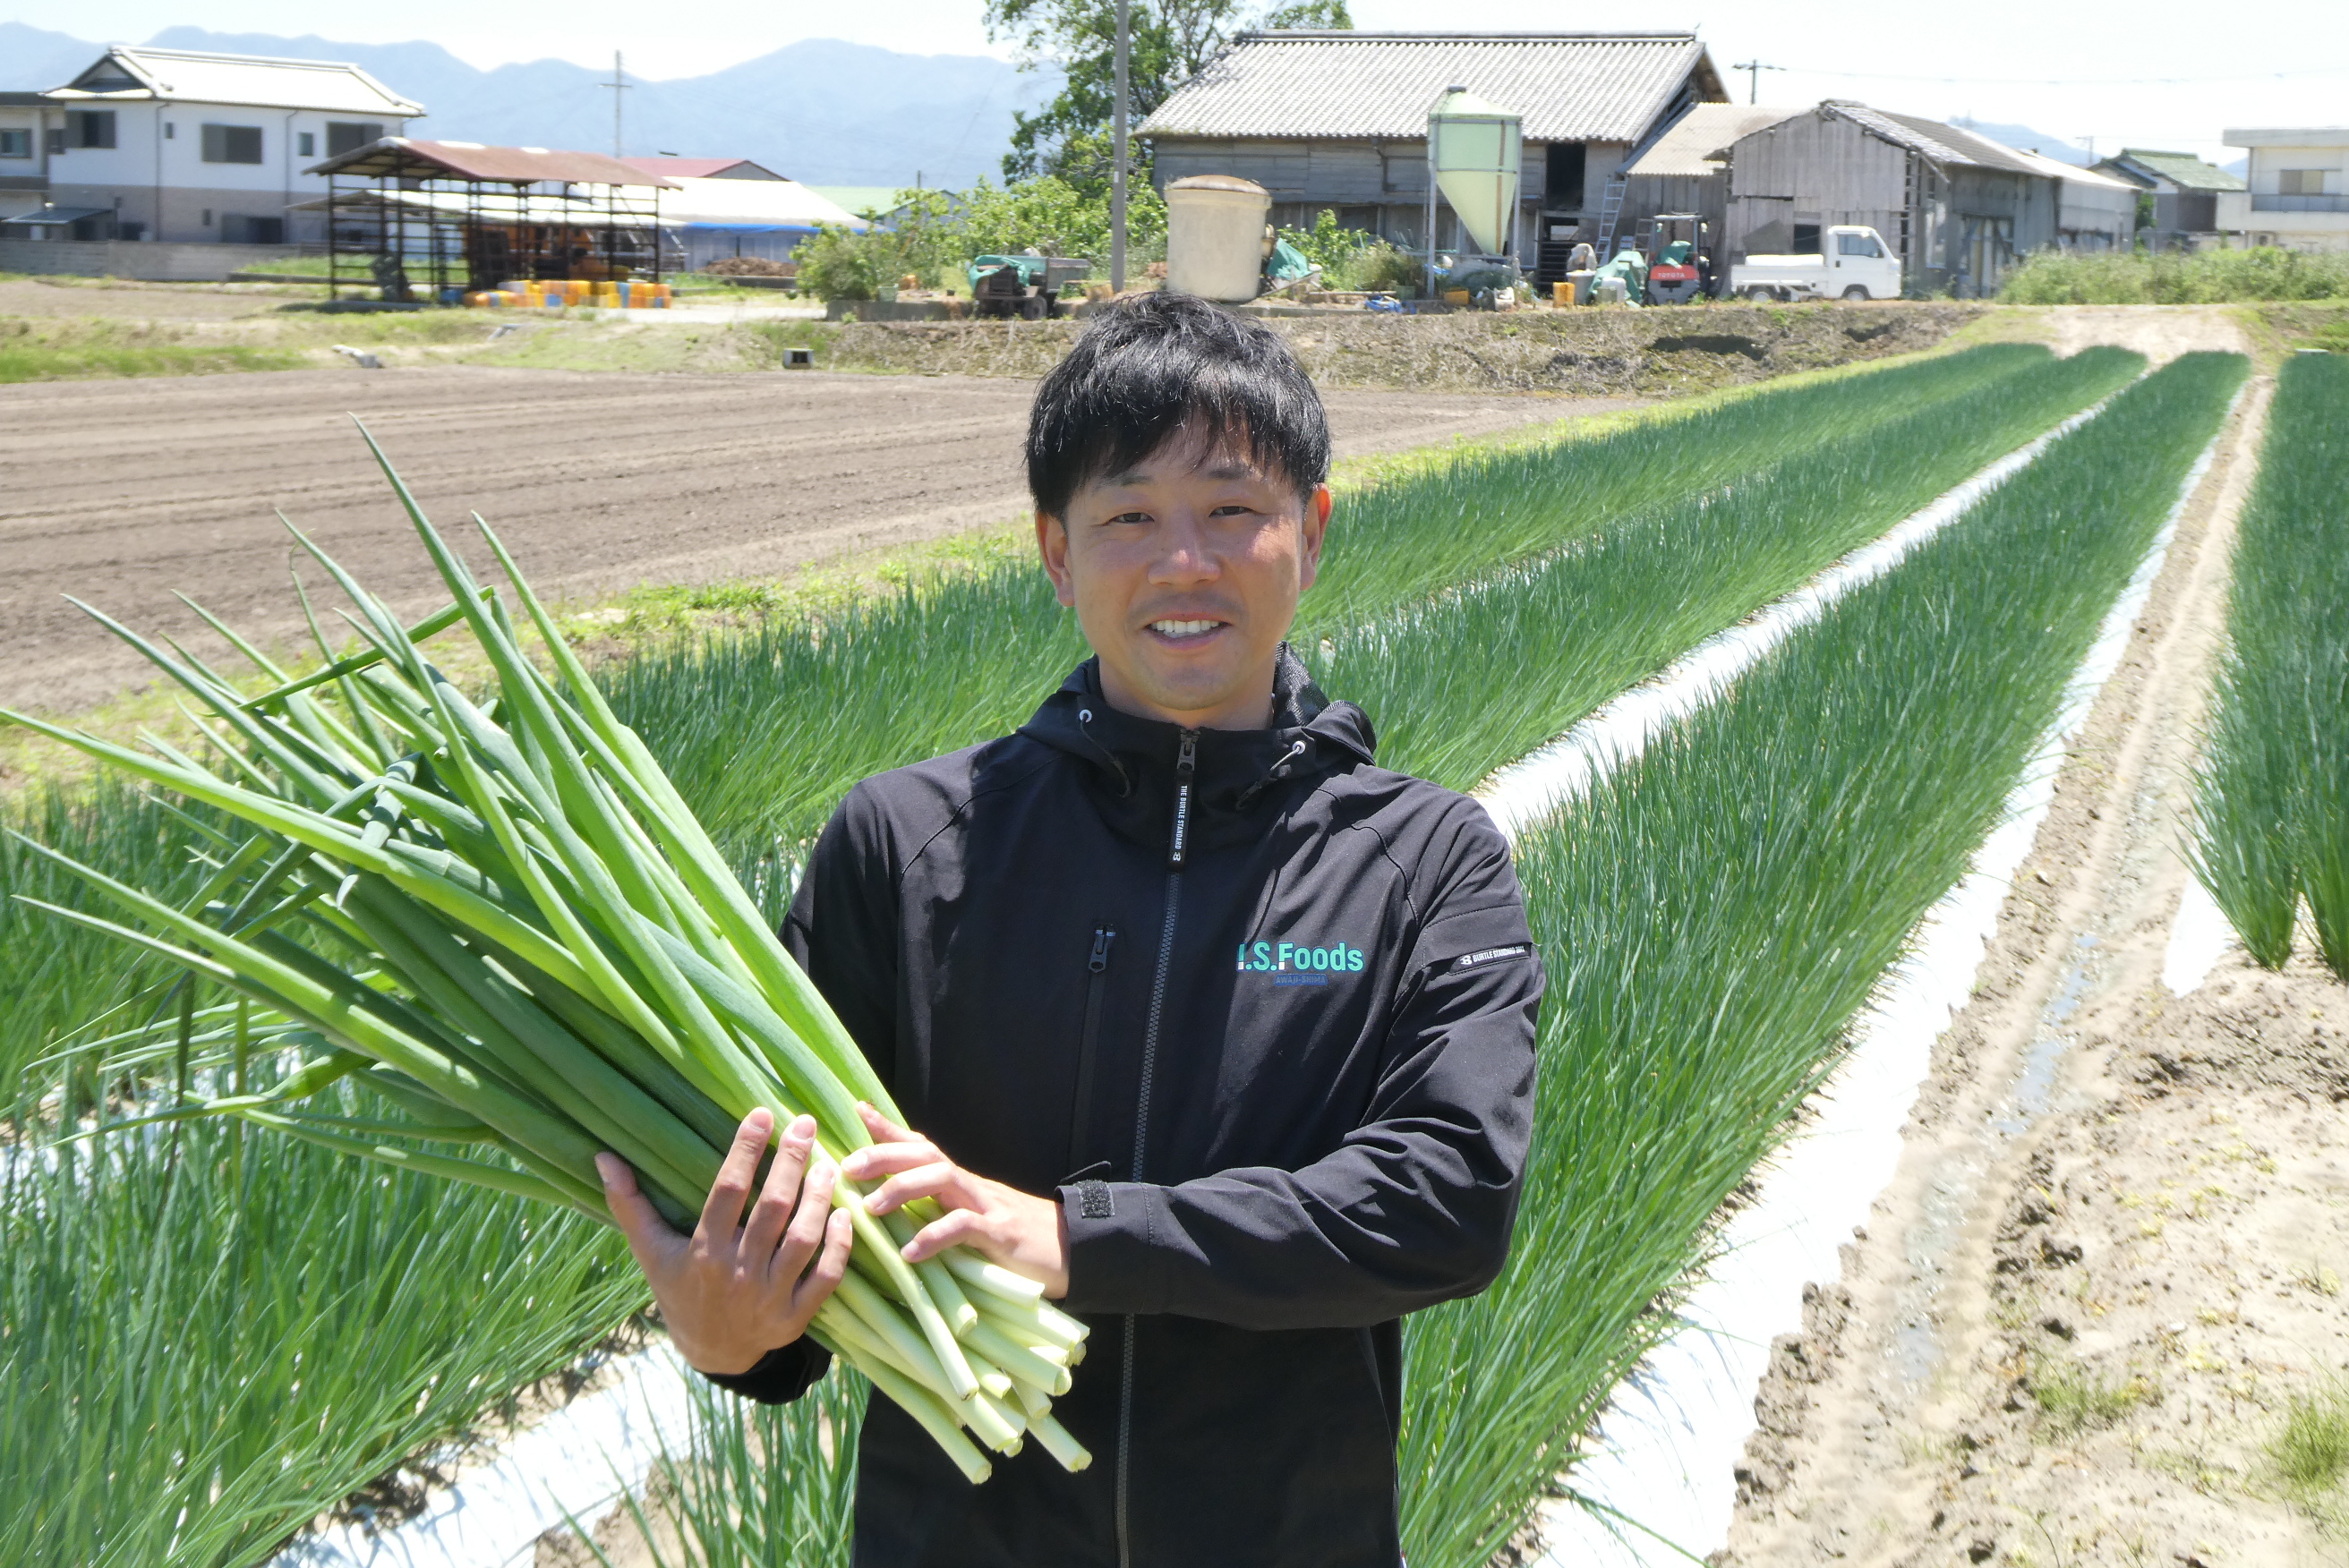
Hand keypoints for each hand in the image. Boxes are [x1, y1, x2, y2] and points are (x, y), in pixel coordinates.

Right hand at [596, 1108, 853, 1376]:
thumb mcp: (651, 1252)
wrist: (711, 1353)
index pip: (727, 1192)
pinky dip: (838, 1248)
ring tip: (828, 1163)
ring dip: (818, 1200)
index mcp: (703, 1253)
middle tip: (805, 1124)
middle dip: (790, 1163)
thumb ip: (630, 1204)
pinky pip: (825, 1279)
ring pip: (802, 1241)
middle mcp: (738, 1273)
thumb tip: (603, 1157)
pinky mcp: (795, 1317)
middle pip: (771, 1210)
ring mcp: (769, 1297)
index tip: (760, 1114)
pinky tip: (845, 1214)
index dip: (745, 1151)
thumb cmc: (680, 1290)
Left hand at [840, 1102, 1069, 1298]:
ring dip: (903, 1188)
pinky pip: (964, 1227)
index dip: (890, 1129)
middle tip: (847, 1167)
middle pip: (925, 1155)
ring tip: (872, 1208)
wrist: (1074, 1251)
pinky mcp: (1002, 1233)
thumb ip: (943, 1211)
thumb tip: (903, 1213)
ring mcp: (988, 1205)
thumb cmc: (1018, 1241)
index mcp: (962, 1184)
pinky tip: (911, 1252)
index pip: (922, 1146)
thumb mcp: (974, 1220)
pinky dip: (934, 1236)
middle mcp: (971, 1186)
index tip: (857, 1110)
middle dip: (884, 1156)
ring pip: (942, 1179)